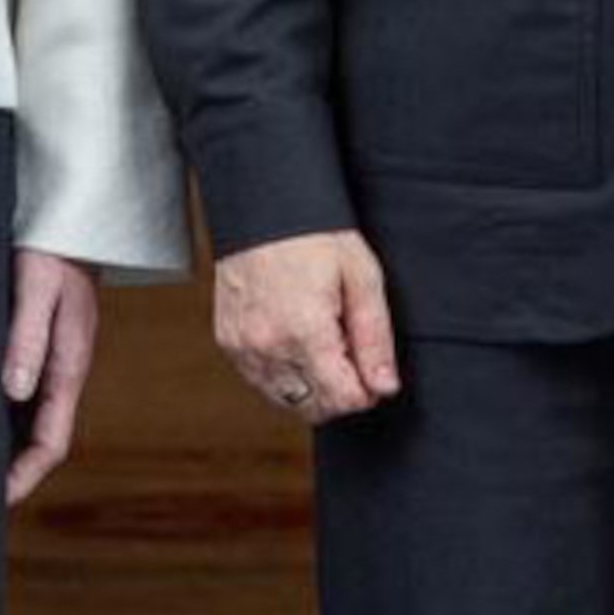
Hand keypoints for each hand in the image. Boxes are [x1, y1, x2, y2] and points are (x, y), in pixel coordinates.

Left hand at [3, 250, 101, 504]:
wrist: (64, 211)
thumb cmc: (51, 244)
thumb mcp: (38, 286)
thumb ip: (27, 336)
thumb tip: (14, 391)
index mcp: (68, 365)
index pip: (52, 443)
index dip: (24, 477)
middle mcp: (57, 370)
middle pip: (36, 440)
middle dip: (7, 474)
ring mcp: (45, 358)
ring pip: (22, 419)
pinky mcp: (29, 342)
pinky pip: (12, 391)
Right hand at [211, 229, 399, 423]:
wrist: (264, 207)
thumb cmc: (316, 236)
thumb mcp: (362, 278)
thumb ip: (375, 339)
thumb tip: (385, 386)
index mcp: (305, 332)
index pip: (342, 400)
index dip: (366, 391)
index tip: (371, 370)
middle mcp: (268, 346)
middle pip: (314, 408)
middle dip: (340, 393)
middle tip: (350, 355)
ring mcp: (243, 347)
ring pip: (285, 401)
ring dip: (311, 388)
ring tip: (323, 346)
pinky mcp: (229, 342)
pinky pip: (260, 382)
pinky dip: (283, 377)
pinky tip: (297, 345)